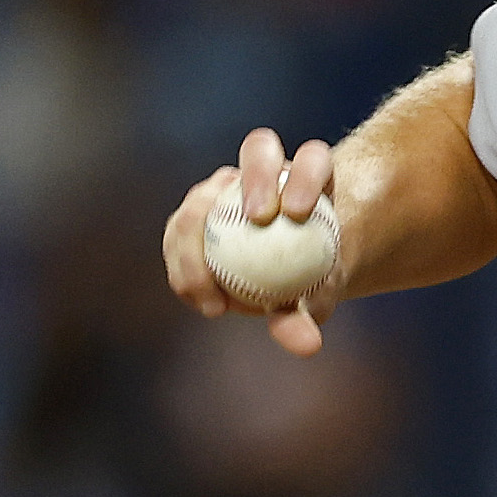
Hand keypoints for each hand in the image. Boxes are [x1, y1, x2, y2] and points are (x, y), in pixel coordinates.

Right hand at [163, 128, 342, 356]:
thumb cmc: (313, 278)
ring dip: (201, 242)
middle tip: (257, 219)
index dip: (305, 176)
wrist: (284, 275)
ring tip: (213, 294)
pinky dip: (186, 269)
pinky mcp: (193, 212)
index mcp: (310, 176)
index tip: (297, 212)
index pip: (312, 160)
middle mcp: (267, 170)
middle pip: (259, 152)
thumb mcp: (317, 295)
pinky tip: (201, 301)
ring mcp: (224, 187)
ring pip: (203, 198)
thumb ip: (311, 309)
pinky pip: (179, 236)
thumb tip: (306, 345)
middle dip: (256, 179)